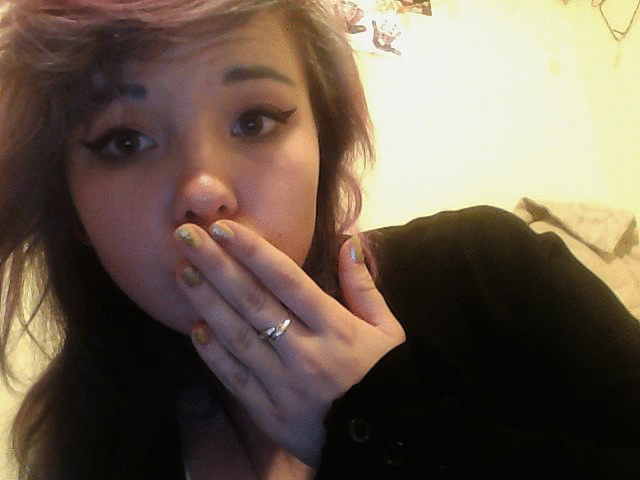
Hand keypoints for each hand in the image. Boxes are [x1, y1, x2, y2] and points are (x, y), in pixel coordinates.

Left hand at [173, 220, 405, 465]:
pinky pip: (235, 379)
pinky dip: (213, 354)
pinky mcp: (270, 413)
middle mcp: (305, 352)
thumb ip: (363, 286)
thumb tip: (349, 240)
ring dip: (206, 302)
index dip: (253, 251)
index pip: (286, 280)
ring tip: (182, 272)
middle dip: (217, 265)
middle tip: (186, 237)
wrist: (381, 442)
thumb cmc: (385, 377)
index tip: (224, 228)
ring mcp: (284, 385)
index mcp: (335, 328)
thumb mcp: (387, 330)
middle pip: (253, 302)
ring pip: (237, 337)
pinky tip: (194, 328)